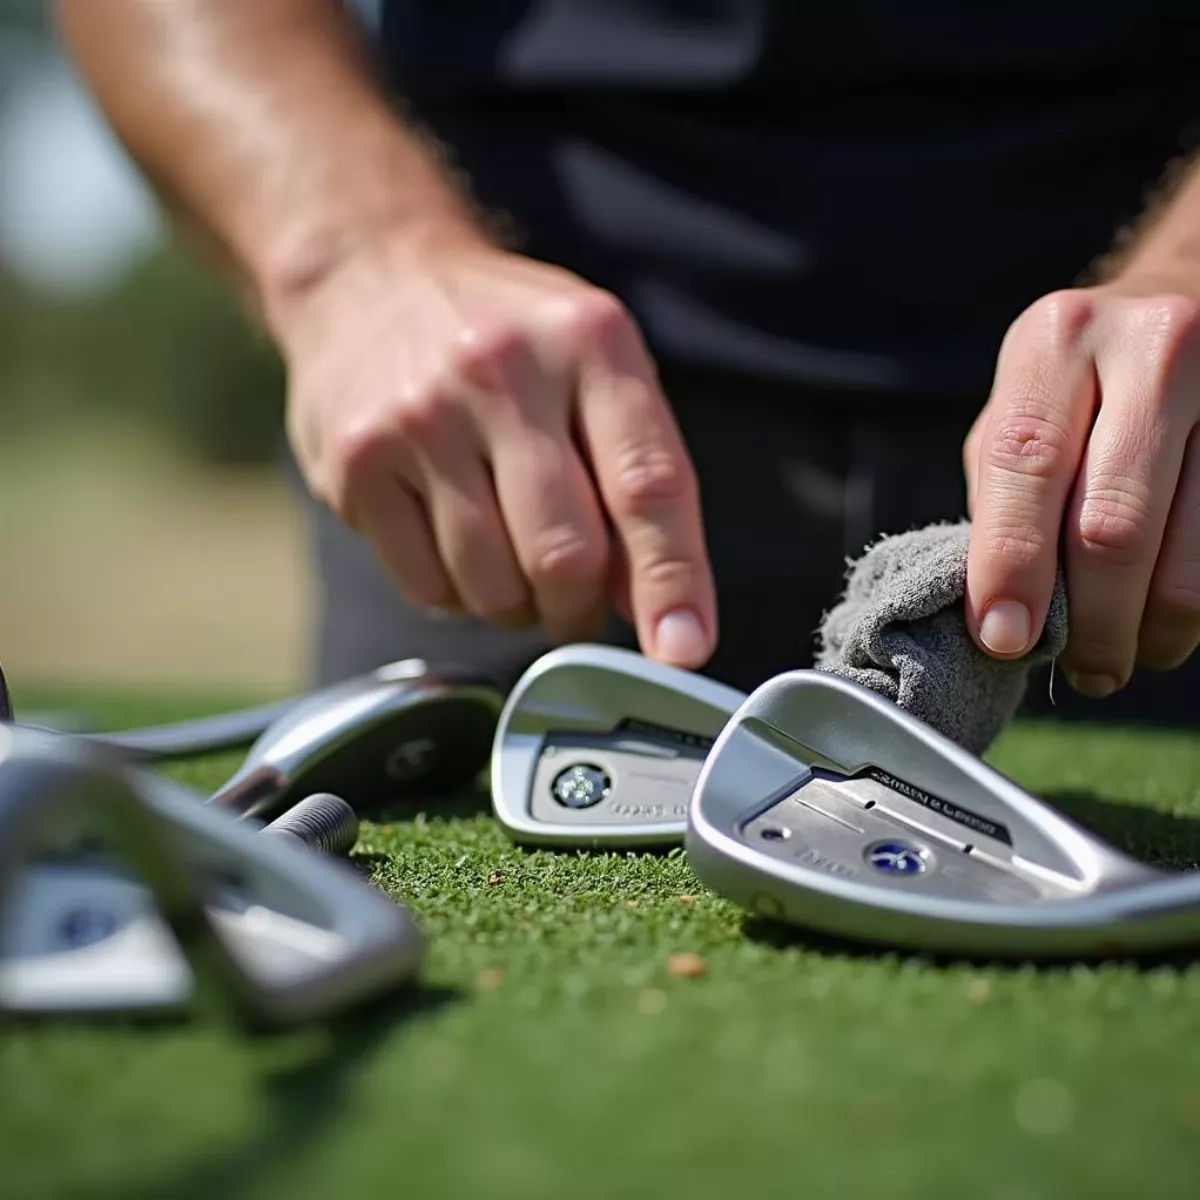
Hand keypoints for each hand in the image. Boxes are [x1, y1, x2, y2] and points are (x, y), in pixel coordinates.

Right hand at [272, 227, 716, 666]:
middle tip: (574, 608)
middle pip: (564, 554)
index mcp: (588, 344)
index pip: (647, 484)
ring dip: (516, 607)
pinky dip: (457, 595)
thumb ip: (635, 474)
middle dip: (578, 608)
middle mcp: (502, 372)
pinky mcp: (356, 463)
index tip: (683, 651)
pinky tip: (455, 545)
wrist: (370, 277)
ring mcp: (420, 418)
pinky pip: (428, 587)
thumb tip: (657, 609)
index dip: (672, 580)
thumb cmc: (509, 342)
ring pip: (493, 585)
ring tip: (510, 562)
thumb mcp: (593, 368)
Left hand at [964, 281, 1199, 696]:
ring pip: (1192, 553)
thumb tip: (999, 619)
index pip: (1024, 465)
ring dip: (1155, 631)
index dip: (1011, 564)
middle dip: (1092, 621)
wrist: (1188, 303)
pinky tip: (1168, 616)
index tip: (1002, 639)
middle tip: (1084, 671)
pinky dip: (1195, 604)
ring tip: (1128, 656)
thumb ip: (1002, 498)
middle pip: (1114, 523)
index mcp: (1057, 342)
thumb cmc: (1081, 385)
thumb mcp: (1021, 412)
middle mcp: (1150, 346)